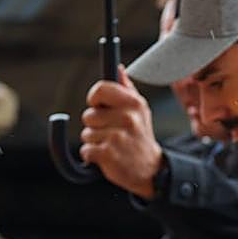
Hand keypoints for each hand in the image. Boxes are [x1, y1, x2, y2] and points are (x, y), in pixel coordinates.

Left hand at [79, 66, 164, 196]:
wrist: (151, 170)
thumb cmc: (140, 138)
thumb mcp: (140, 111)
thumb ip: (127, 89)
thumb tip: (118, 68)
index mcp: (133, 104)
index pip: (100, 89)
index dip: (95, 99)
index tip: (99, 107)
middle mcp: (127, 118)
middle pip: (89, 115)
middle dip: (95, 126)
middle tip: (112, 133)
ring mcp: (117, 137)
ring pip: (86, 134)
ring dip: (94, 142)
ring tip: (112, 146)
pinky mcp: (108, 155)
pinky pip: (86, 151)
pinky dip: (92, 156)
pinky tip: (108, 156)